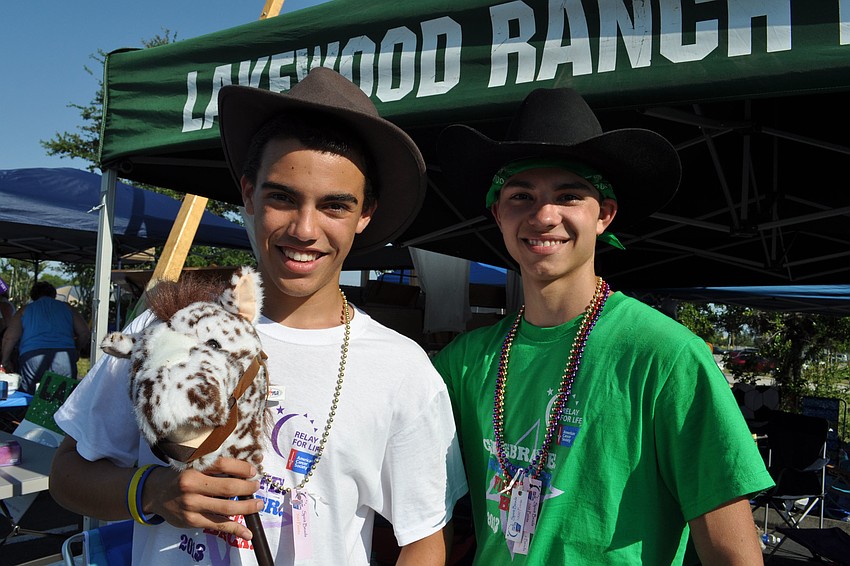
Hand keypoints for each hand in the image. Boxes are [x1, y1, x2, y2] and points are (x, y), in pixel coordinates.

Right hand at [143, 457, 263, 540]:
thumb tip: (242, 470)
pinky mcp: (193, 521)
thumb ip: (212, 468)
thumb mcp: (192, 465)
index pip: (222, 464)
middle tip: (256, 486)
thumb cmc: (178, 477)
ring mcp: (192, 506)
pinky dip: (235, 529)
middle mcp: (192, 487)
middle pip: (228, 487)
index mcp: (193, 469)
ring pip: (226, 507)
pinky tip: (247, 533)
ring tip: (258, 505)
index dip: (241, 468)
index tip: (253, 471)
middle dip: (247, 487)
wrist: (154, 494)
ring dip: (247, 507)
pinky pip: (218, 525)